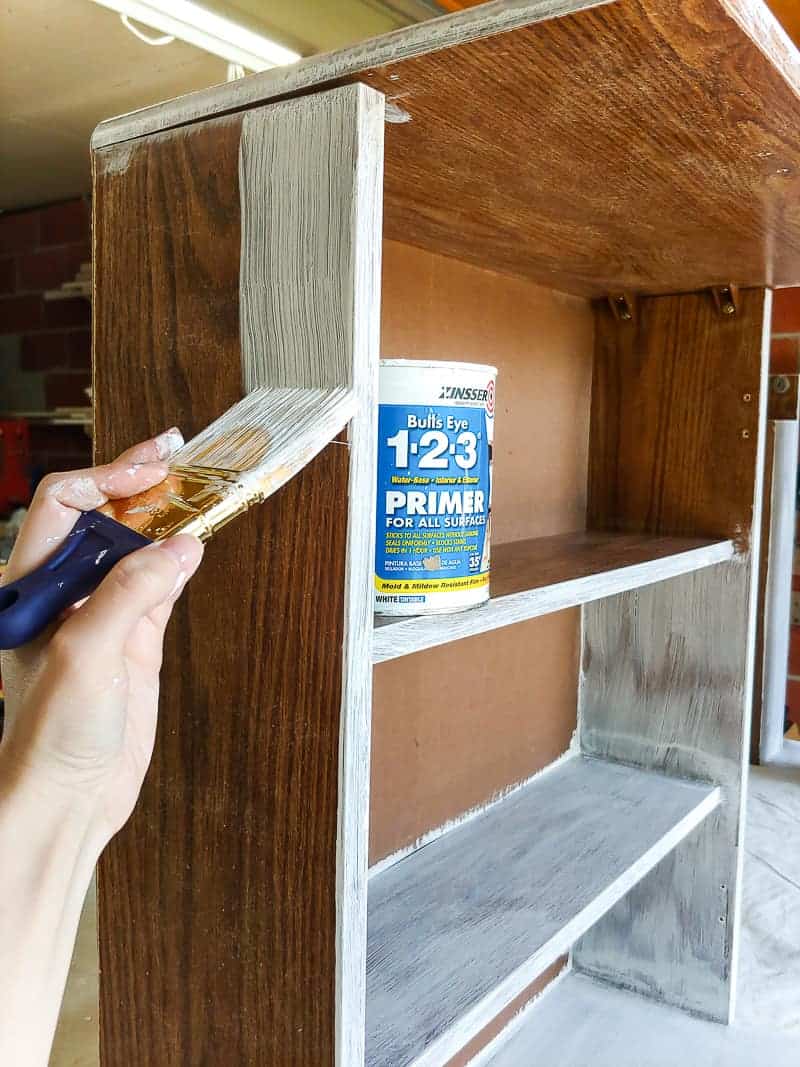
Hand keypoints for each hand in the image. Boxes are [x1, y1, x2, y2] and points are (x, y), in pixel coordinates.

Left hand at [0, 429, 203, 843]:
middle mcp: (66, 591)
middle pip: (101, 516)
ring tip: (197, 486)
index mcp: (33, 584)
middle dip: (136, 481)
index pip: (63, 505)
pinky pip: (159, 585)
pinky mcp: (134, 640)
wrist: (67, 798)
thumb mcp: (84, 654)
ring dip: (165, 516)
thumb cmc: (48, 735)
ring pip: (136, 546)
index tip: (149, 471)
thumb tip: (179, 548)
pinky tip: (196, 543)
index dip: (105, 478)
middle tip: (176, 452)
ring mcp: (103, 614)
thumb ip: (129, 594)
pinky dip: (180, 561)